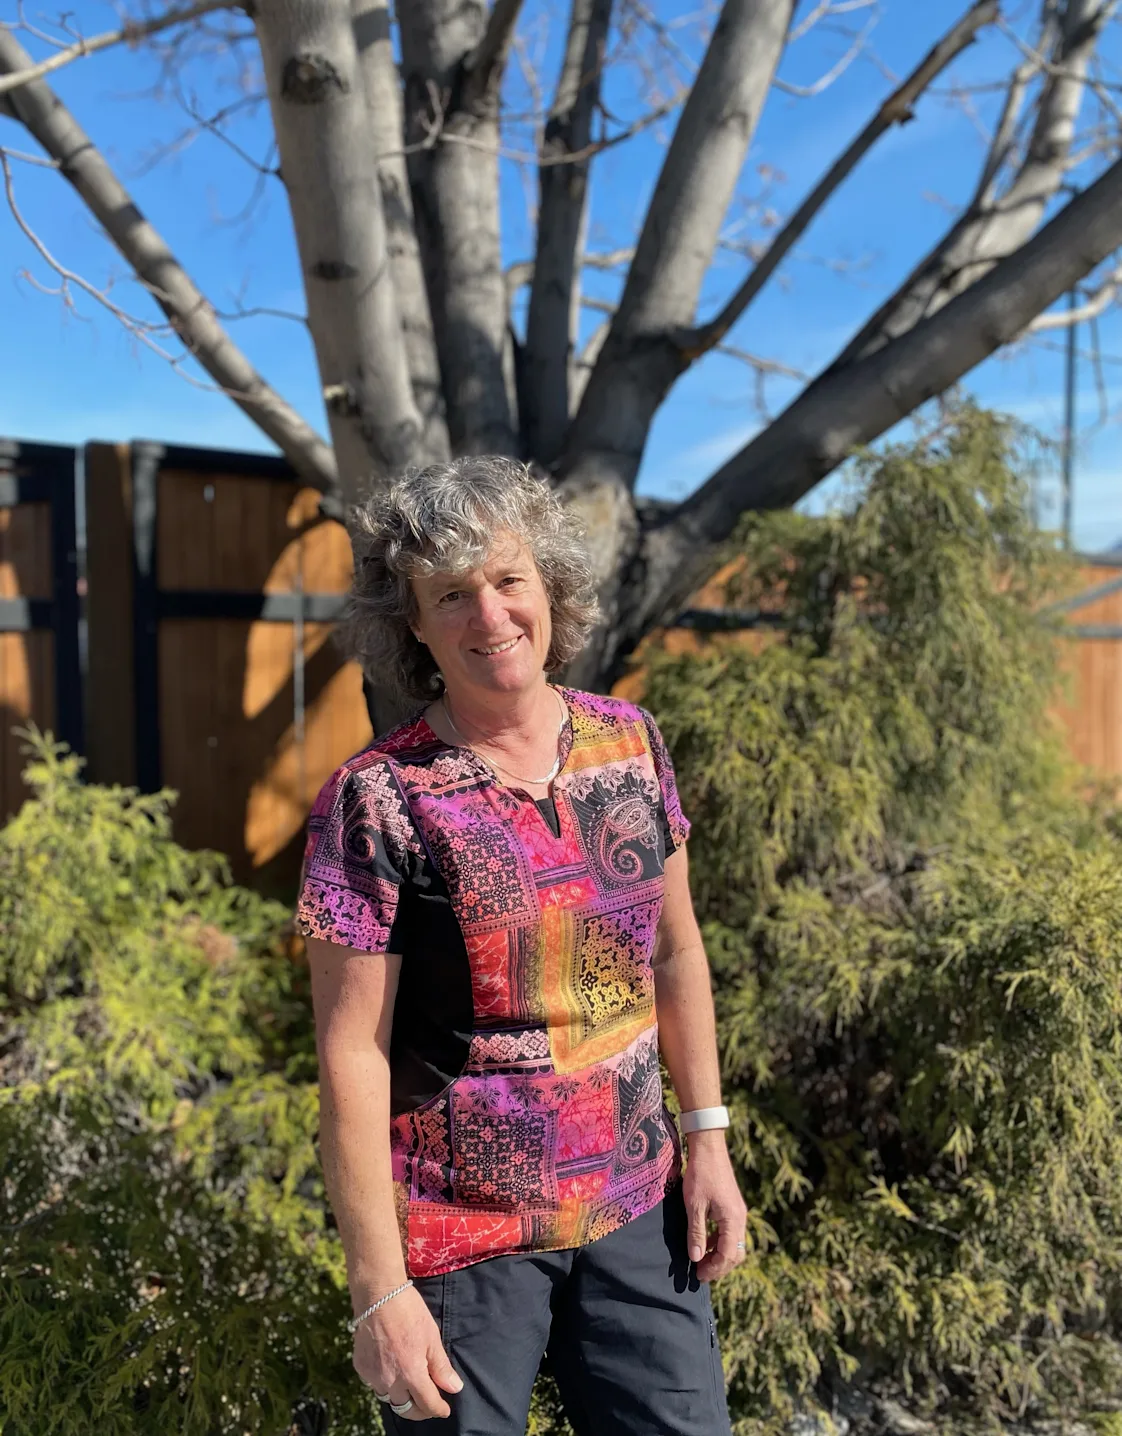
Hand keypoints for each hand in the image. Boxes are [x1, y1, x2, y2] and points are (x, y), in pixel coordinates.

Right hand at [352, 1285, 462, 1420]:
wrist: (378, 1295)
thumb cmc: (409, 1312)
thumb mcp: (431, 1337)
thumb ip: (441, 1367)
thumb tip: (454, 1388)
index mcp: (411, 1374)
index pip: (427, 1404)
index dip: (438, 1409)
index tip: (444, 1409)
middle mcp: (390, 1381)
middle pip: (406, 1409)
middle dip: (420, 1411)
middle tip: (428, 1405)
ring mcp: (372, 1375)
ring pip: (389, 1398)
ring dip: (401, 1397)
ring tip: (410, 1387)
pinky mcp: (361, 1367)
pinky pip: (374, 1383)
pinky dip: (384, 1381)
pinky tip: (391, 1369)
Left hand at [683, 1132, 747, 1282]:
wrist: (709, 1149)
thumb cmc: (700, 1175)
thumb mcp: (694, 1206)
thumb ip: (696, 1234)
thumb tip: (695, 1259)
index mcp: (733, 1220)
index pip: (728, 1255)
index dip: (714, 1269)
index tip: (698, 1276)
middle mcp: (740, 1218)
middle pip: (736, 1253)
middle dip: (719, 1266)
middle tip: (700, 1274)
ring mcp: (738, 1212)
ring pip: (734, 1244)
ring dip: (719, 1255)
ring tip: (701, 1261)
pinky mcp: (733, 1206)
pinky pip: (730, 1232)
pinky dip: (719, 1242)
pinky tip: (704, 1242)